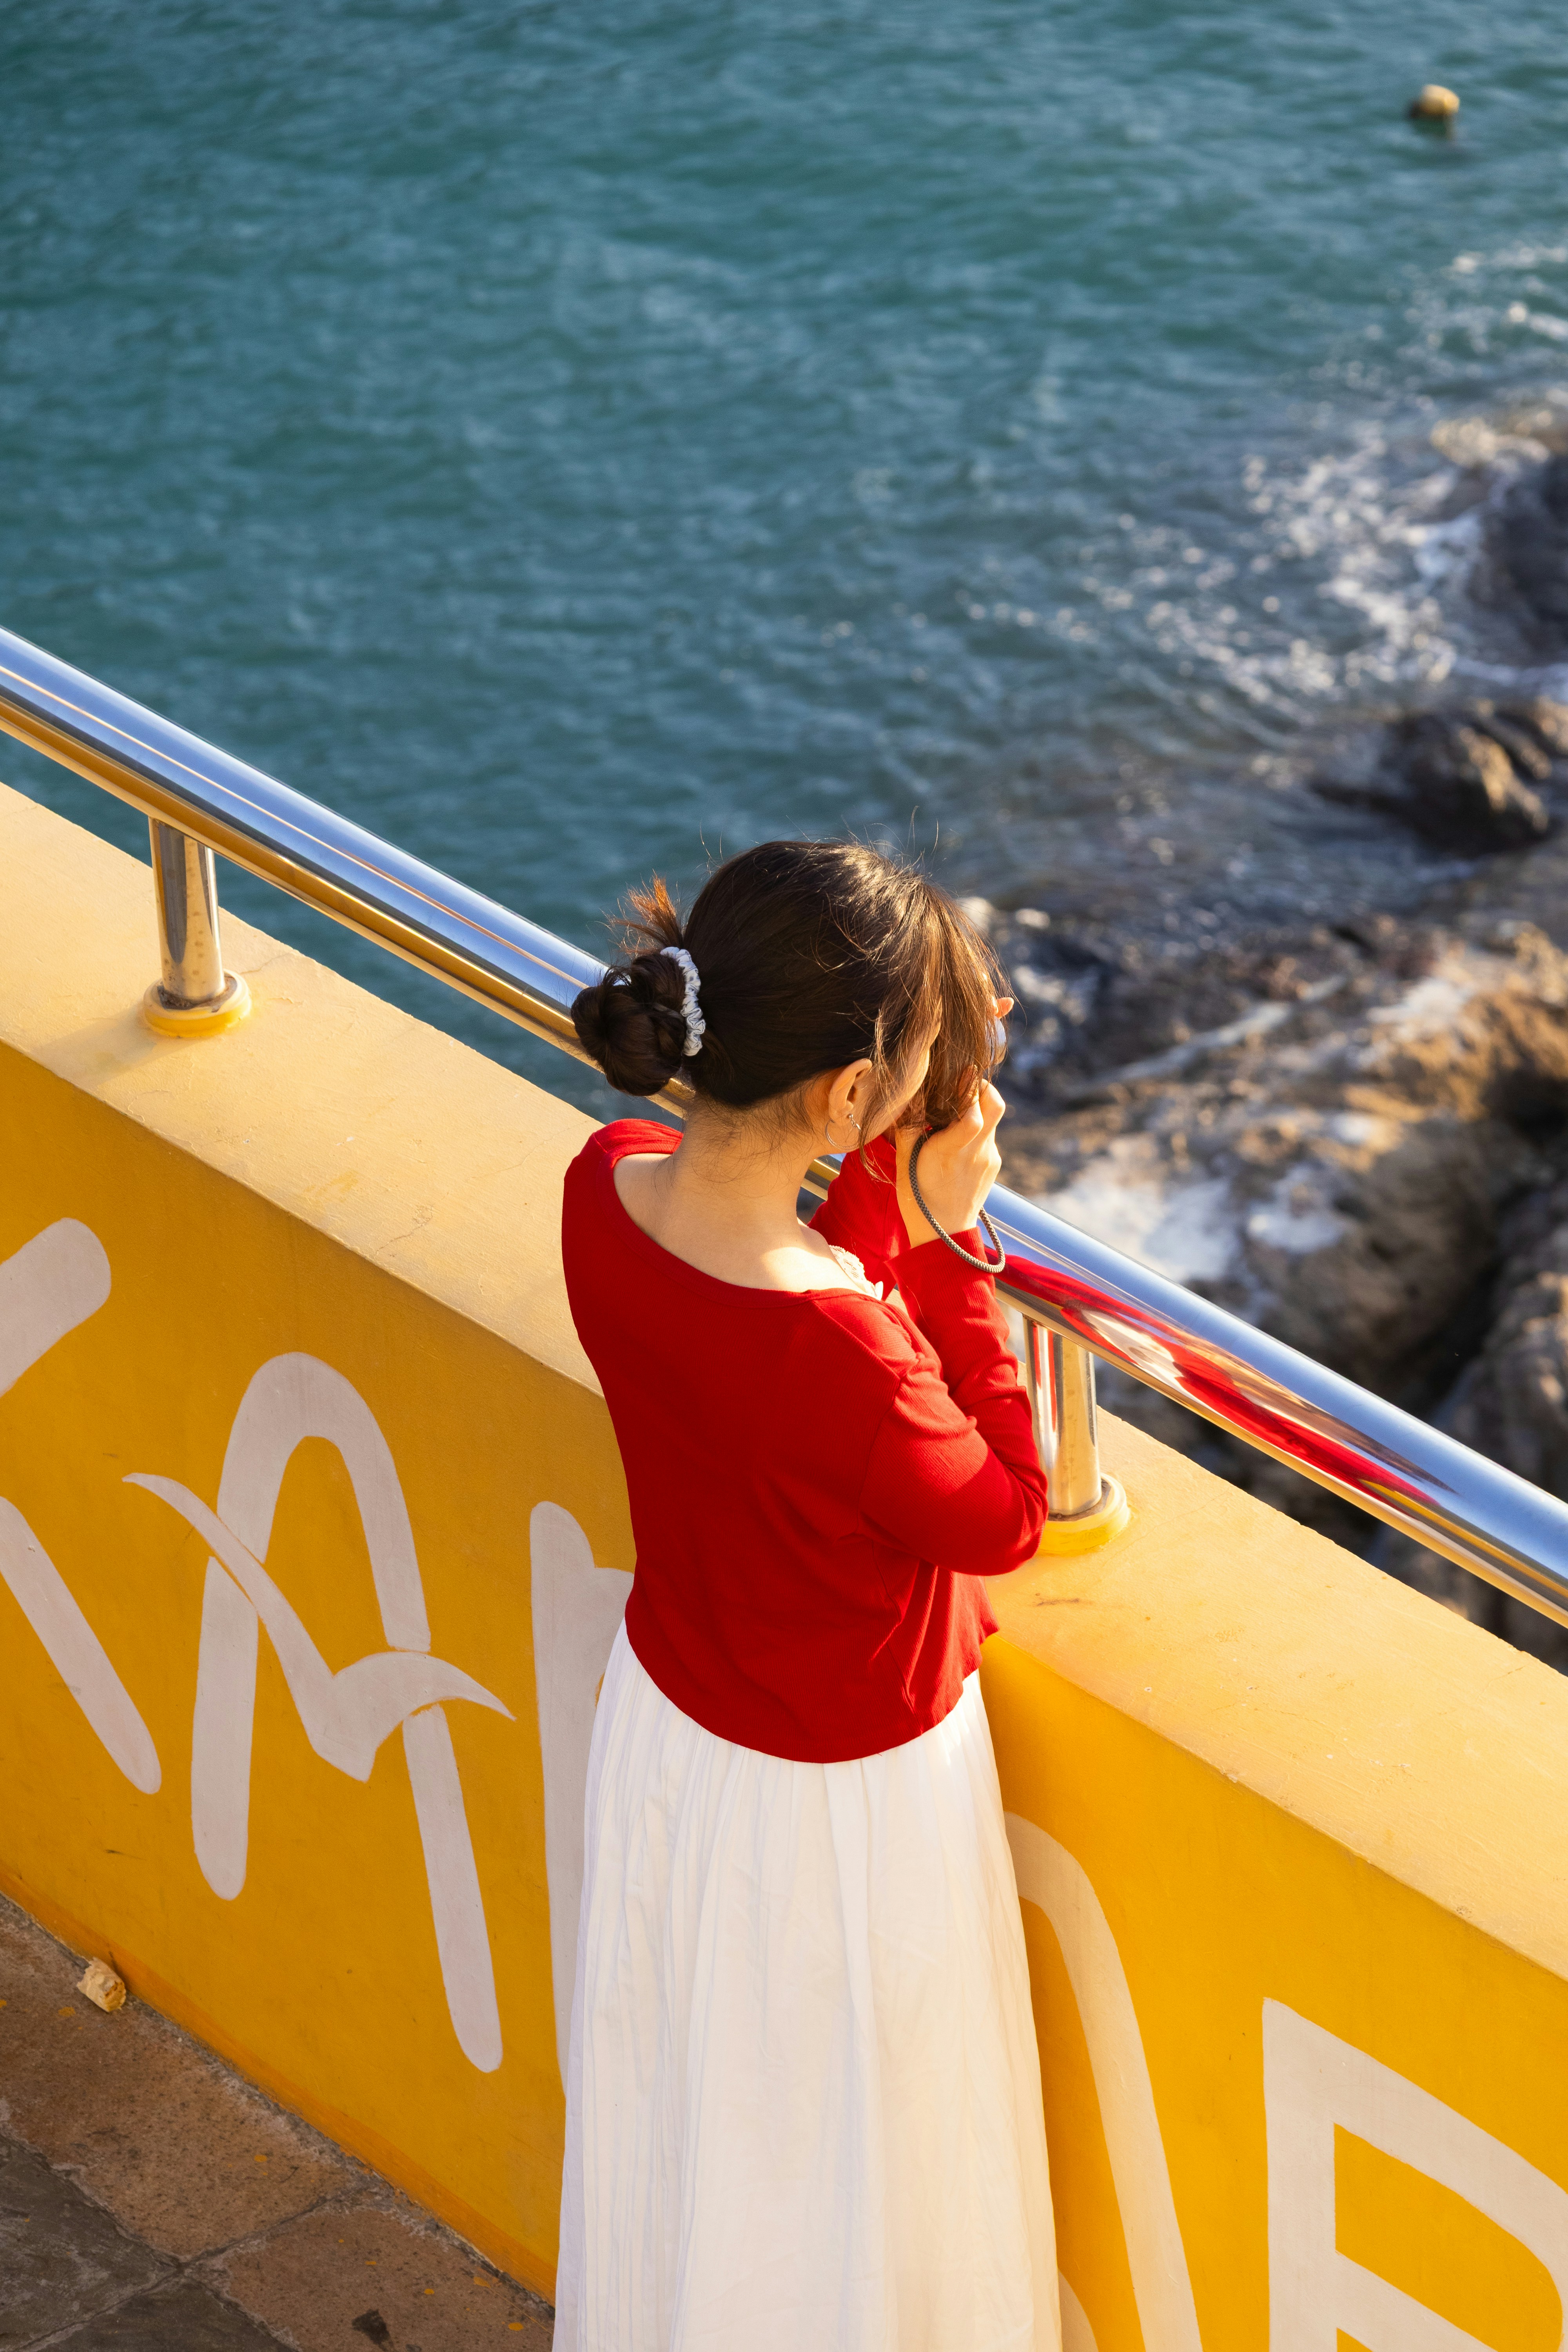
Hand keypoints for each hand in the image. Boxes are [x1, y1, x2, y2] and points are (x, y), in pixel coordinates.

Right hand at [895, 1080, 1005, 1249]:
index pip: (975, 1114)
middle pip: (995, 1106)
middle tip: (964, 1084)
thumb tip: (910, 1093)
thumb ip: (908, 1126)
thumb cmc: (917, 1199)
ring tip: (955, 1113)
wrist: (943, 1237)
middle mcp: (977, 1153)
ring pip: (993, 1120)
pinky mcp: (994, 1166)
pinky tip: (958, 1138)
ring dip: (978, 1108)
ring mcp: (989, 1160)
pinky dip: (978, 1128)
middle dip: (982, 1088)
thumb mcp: (904, 1162)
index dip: (971, 1090)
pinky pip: (990, 1137)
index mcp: (952, 1151)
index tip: (963, 1073)